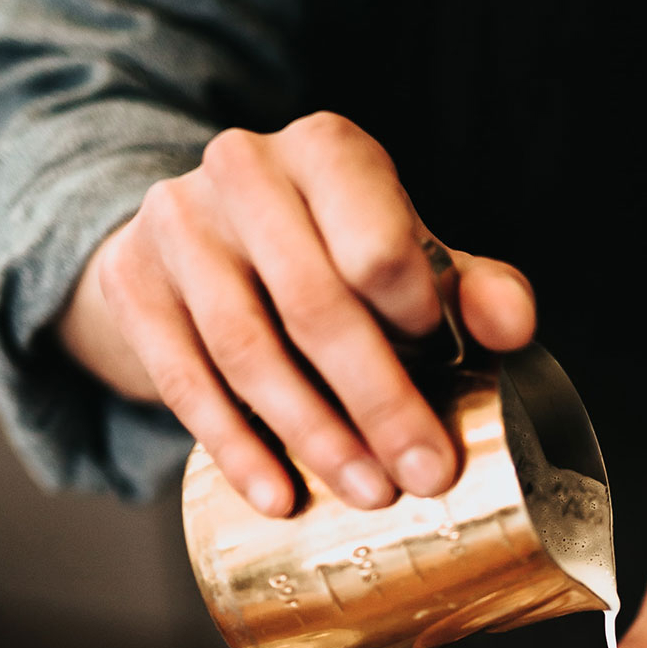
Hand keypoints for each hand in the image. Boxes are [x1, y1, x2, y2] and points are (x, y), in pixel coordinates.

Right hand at [57, 112, 534, 514]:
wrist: (206, 240)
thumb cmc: (331, 251)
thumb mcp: (411, 253)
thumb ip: (473, 286)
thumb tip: (513, 328)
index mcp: (328, 152)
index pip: (373, 238)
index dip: (413, 311)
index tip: (445, 365)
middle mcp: (244, 171)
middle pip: (316, 304)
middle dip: (380, 403)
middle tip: (426, 475)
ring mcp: (178, 226)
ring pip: (249, 350)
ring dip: (315, 436)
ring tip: (368, 493)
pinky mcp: (133, 284)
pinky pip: (185, 381)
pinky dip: (236, 447)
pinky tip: (278, 496)